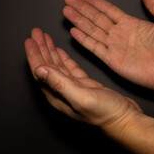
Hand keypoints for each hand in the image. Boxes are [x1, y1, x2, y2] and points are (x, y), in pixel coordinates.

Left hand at [24, 28, 141, 127]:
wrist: (124, 120)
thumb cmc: (105, 114)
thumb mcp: (81, 97)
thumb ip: (60, 83)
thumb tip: (40, 70)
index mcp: (58, 96)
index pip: (40, 72)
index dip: (34, 55)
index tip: (30, 40)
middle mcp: (62, 92)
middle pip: (46, 66)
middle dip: (41, 49)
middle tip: (36, 33)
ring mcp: (73, 89)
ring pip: (57, 66)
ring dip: (51, 51)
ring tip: (45, 38)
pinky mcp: (85, 86)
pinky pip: (70, 69)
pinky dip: (64, 59)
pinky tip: (61, 52)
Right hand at [63, 0, 153, 92]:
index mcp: (131, 24)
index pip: (108, 10)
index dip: (95, 2)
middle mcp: (120, 35)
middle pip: (96, 18)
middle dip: (81, 8)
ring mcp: (115, 47)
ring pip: (92, 30)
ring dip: (79, 21)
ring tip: (67, 11)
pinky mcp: (113, 60)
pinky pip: (95, 48)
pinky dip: (84, 40)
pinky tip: (74, 31)